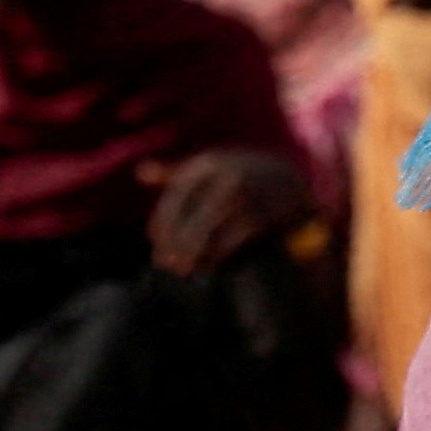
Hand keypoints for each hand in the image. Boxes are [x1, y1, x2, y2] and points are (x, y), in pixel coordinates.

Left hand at [145, 143, 315, 279]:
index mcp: (208, 163)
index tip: (154, 241)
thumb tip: (140, 172)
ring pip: (211, 226)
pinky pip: (234, 237)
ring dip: (194, 250)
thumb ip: (175, 171)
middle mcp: (227, 174)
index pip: (177, 193)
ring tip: (182, 268)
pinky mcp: (265, 213)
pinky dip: (218, 253)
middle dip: (176, 240)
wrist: (290, 181)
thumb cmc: (241, 176)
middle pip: (192, 211)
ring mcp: (247, 193)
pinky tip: (208, 265)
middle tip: (165, 263)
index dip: (163, 219)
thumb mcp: (210, 167)